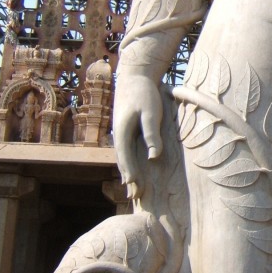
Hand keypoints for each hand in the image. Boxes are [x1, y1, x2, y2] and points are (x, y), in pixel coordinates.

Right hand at [112, 73, 163, 197]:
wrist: (134, 75)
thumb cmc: (144, 92)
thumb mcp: (151, 111)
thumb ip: (151, 133)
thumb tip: (153, 156)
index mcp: (122, 131)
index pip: (125, 156)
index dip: (130, 172)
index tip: (134, 185)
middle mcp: (118, 134)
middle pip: (122, 161)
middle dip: (128, 178)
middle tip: (135, 197)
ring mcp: (120, 132)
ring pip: (123, 157)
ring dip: (127, 173)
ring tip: (132, 189)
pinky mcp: (125, 130)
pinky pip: (126, 151)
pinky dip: (128, 163)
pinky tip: (131, 171)